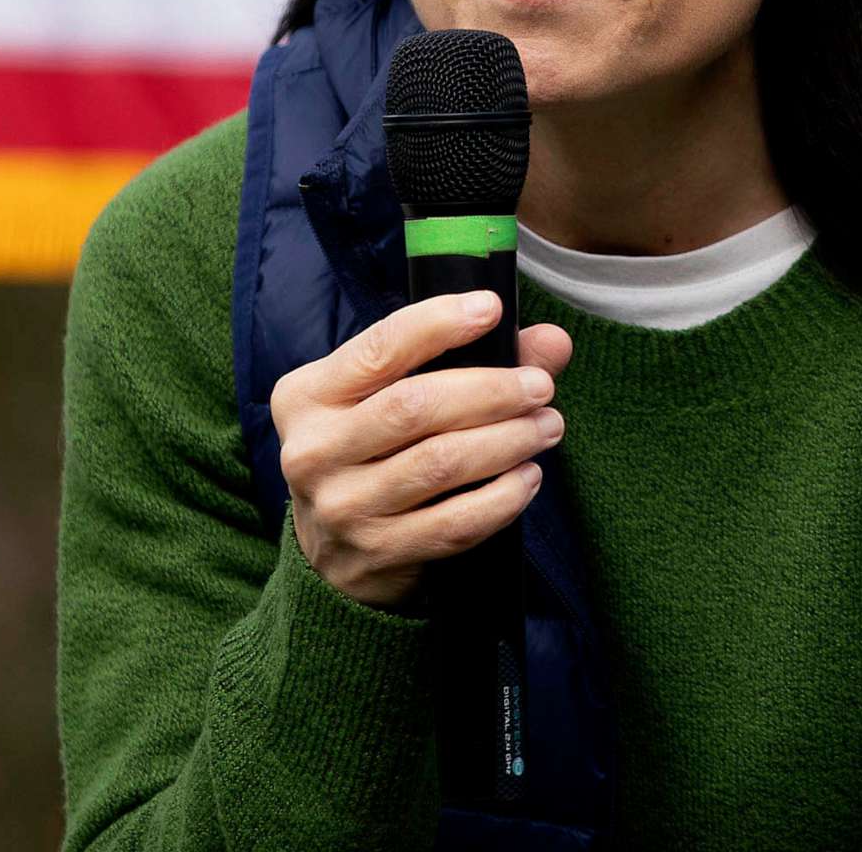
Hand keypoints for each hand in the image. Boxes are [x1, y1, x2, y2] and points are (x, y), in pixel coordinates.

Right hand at [269, 289, 573, 610]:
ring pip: (440, 463)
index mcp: (307, 396)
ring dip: (508, 441)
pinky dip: (501, 498)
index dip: (438, 324)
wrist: (327, 548)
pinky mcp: (375, 554)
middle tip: (540, 386)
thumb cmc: (369, 449)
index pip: (380, 348)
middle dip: (492, 391)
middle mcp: (314, 450)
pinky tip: (528, 478)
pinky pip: (454, 524)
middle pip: (416, 406)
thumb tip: (554, 341)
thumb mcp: (390, 394)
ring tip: (547, 427)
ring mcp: (341, 508)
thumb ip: (469, 359)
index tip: (491, 308)